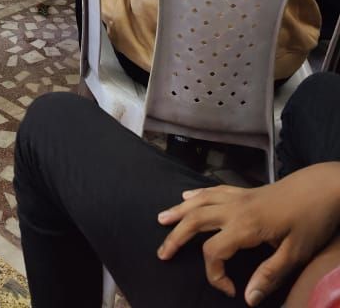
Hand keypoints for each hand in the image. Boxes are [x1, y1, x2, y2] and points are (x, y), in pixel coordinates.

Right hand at [157, 164, 339, 304]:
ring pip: (200, 201)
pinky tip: (187, 196)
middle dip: (176, 237)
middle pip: (196, 220)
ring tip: (161, 219)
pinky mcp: (245, 190)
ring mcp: (239, 196)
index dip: (215, 275)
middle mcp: (235, 208)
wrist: (322, 187)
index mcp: (245, 226)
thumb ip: (269, 275)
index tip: (231, 291)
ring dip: (179, 211)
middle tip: (162, 254)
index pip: (213, 251)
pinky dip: (196, 194)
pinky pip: (213, 189)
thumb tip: (246, 299)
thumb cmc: (310, 221)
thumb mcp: (295, 253)